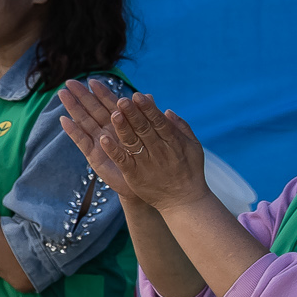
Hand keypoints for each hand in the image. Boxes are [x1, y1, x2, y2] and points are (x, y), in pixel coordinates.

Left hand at [75, 90, 212, 211]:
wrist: (184, 201)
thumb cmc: (190, 171)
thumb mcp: (193, 147)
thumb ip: (181, 128)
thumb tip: (166, 110)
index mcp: (173, 141)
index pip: (158, 121)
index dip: (147, 108)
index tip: (137, 95)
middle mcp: (159, 150)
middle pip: (143, 128)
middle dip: (132, 113)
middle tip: (121, 99)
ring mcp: (146, 163)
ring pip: (132, 142)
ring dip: (122, 128)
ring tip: (113, 114)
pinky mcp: (135, 175)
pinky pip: (123, 160)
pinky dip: (113, 150)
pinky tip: (103, 139)